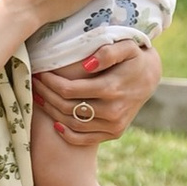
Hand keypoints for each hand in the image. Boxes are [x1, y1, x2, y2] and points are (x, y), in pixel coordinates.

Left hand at [30, 38, 161, 143]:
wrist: (151, 75)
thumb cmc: (133, 56)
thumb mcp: (126, 46)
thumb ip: (107, 52)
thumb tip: (87, 65)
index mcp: (112, 88)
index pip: (70, 90)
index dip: (50, 82)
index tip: (40, 72)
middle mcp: (112, 111)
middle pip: (67, 108)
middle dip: (47, 94)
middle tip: (34, 83)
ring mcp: (114, 125)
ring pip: (72, 124)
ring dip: (52, 112)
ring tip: (40, 98)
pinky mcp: (114, 132)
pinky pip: (84, 139)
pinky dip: (67, 134)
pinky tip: (55, 123)